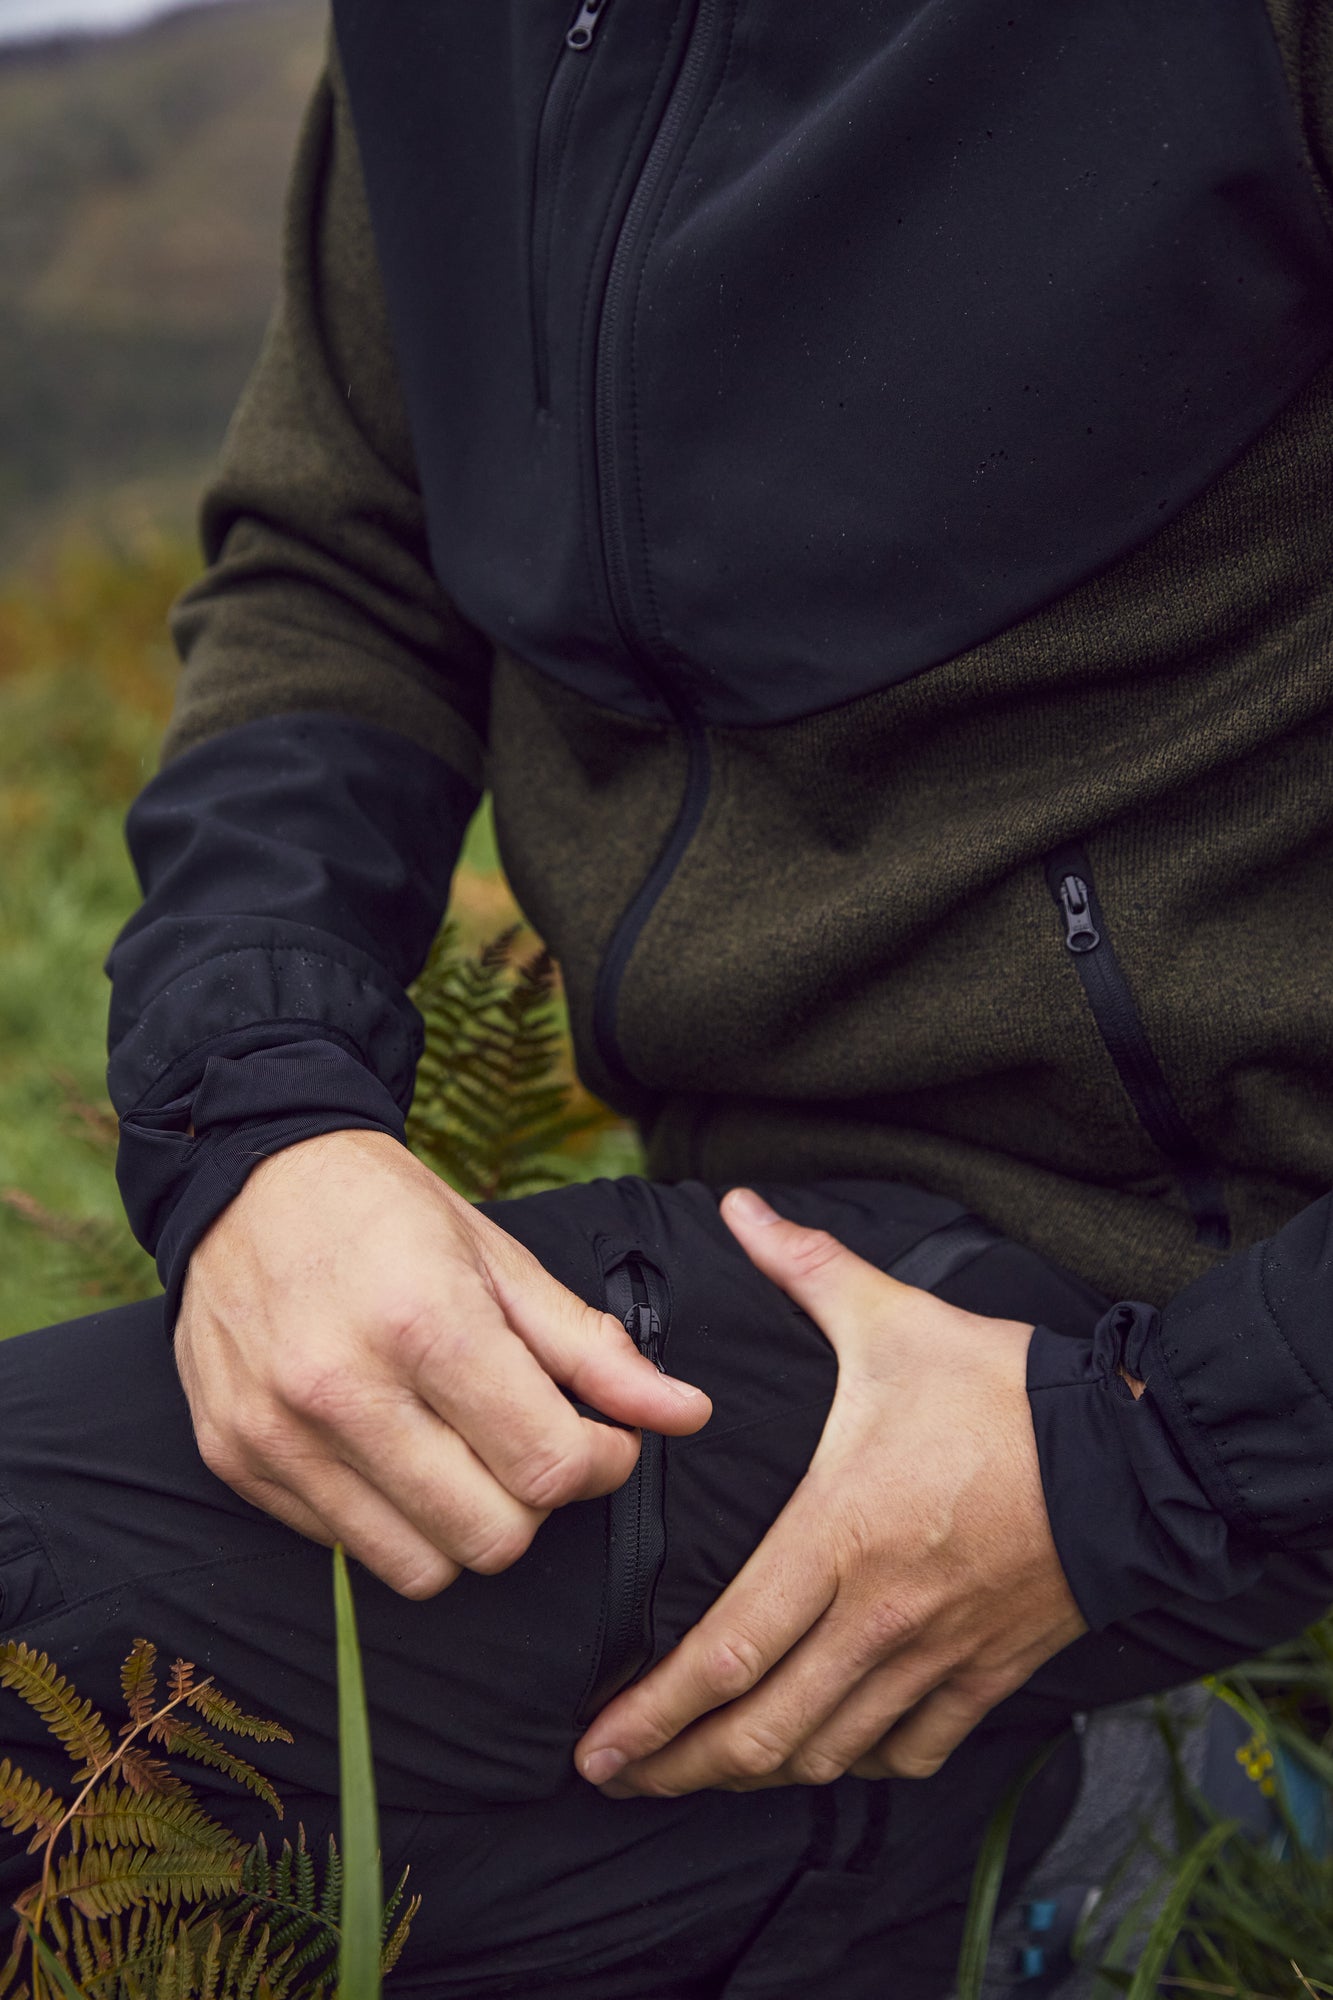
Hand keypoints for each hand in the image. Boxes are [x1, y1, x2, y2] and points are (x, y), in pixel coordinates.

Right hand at [176, 1130, 709, 1597]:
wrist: (248, 1177)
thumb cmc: (388, 1212)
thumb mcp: (502, 1259)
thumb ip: (593, 1350)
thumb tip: (686, 1413)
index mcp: (425, 1322)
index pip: (550, 1465)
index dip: (603, 1464)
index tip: (604, 1440)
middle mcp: (343, 1388)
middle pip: (492, 1537)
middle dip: (537, 1504)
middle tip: (534, 1447)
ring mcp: (280, 1434)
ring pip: (419, 1568)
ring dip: (465, 1527)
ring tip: (464, 1457)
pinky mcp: (236, 1460)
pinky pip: (343, 1548)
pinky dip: (390, 1519)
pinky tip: (394, 1451)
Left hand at [575, 1188, 1082, 1793]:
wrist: (1136, 1453)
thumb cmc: (1001, 1390)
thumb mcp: (892, 1320)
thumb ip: (804, 1267)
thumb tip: (738, 1206)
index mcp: (838, 1534)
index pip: (725, 1652)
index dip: (651, 1714)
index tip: (595, 1747)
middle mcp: (879, 1615)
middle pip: (763, 1730)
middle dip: (678, 1768)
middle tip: (618, 1778)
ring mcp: (936, 1656)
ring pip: (829, 1753)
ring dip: (755, 1773)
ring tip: (698, 1772)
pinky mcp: (988, 1674)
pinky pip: (912, 1751)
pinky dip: (858, 1763)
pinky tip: (825, 1753)